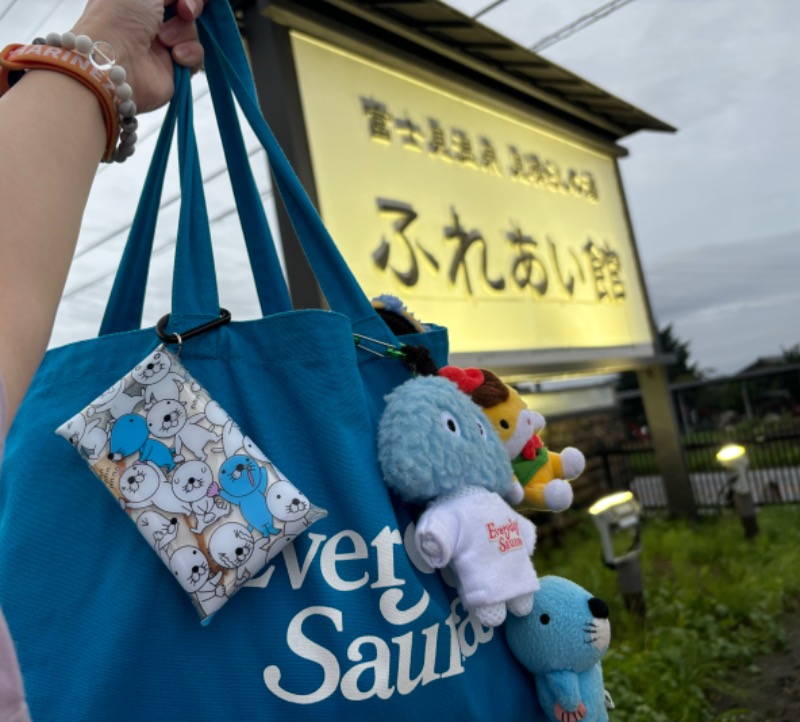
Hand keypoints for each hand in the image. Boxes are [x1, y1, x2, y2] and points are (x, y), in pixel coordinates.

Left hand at [71, 0, 205, 114]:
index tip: (181, 0)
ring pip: (193, 30)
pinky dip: (190, 53)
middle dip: (189, 8)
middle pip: (188, 10)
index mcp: (139, 0)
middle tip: (185, 12)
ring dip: (183, 32)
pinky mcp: (176, 68)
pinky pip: (197, 56)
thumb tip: (184, 1)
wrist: (114, 63)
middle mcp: (151, 19)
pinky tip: (176, 56)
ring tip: (163, 40)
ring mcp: (164, 44)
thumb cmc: (120, 18)